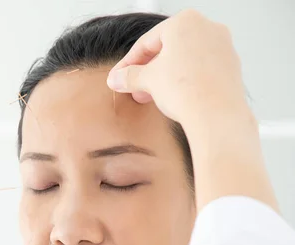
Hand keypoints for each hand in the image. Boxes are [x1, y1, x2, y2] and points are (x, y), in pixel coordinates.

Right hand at [107, 10, 277, 211]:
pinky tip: (174, 103)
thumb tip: (115, 79)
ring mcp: (223, 50)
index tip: (117, 80)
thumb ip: (127, 77)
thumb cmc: (186, 93)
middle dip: (147, 72)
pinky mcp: (231, 71)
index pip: (147, 43)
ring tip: (151, 99)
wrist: (218, 118)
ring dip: (164, 81)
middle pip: (167, 51)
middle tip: (134, 90)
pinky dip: (183, 86)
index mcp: (185, 23)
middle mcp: (208, 31)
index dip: (127, 65)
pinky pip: (199, 75)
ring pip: (183, 64)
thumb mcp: (146, 82)